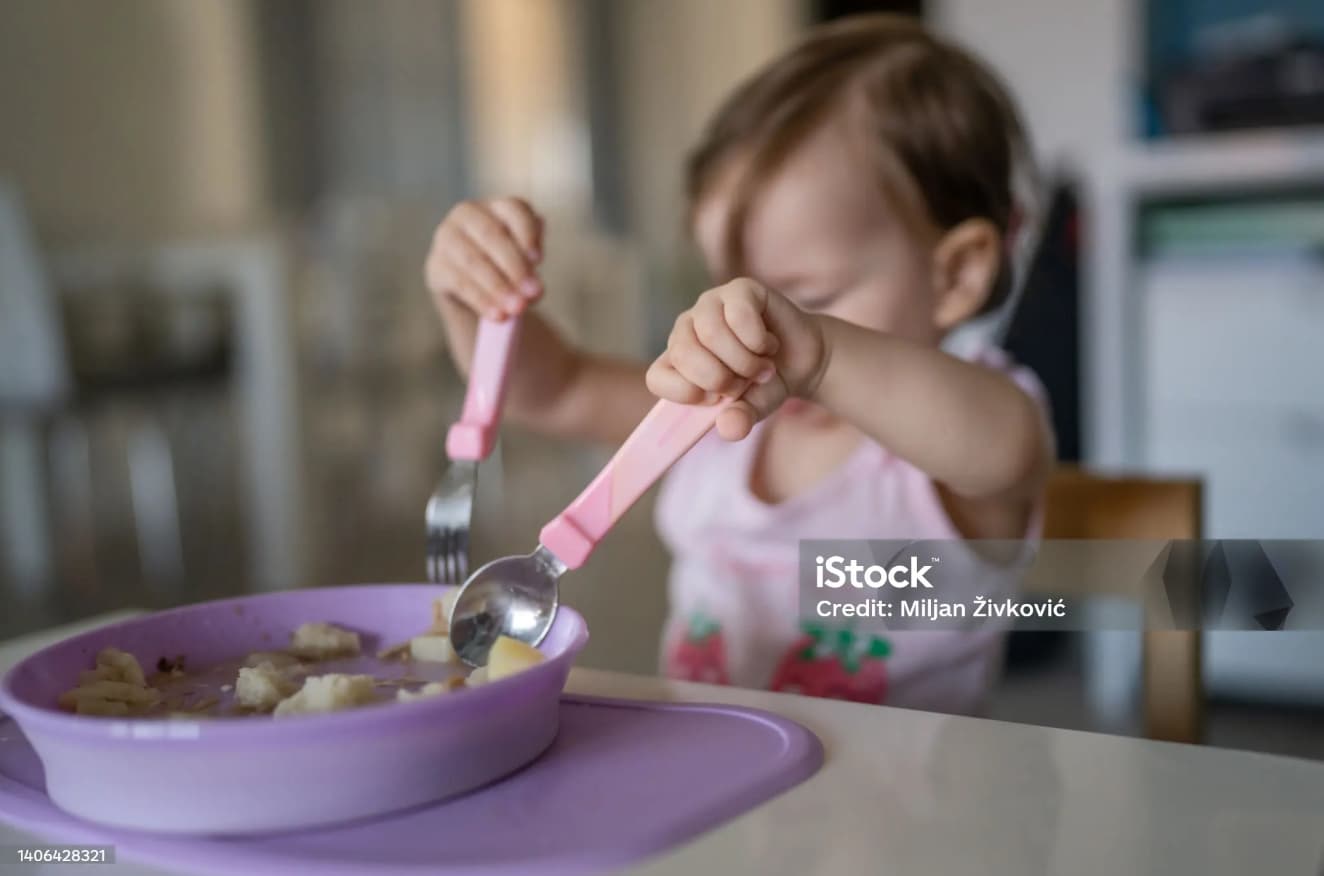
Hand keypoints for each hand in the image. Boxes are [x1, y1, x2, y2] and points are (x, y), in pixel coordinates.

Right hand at [424, 197, 544, 320]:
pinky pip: (459, 282)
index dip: (527, 233)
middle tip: (532, 293)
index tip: (539, 260)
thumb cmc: (506, 271)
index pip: (514, 209)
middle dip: (514, 266)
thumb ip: (531, 273)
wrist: (476, 294)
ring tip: (517, 308)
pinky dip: (480, 300)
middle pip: (491, 234)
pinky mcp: (435, 265)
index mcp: (497, 207)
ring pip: (473, 259)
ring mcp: (446, 237)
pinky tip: (497, 315)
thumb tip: (534, 291)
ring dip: (497, 286)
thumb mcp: (524, 266)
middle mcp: (467, 214)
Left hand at [646, 278, 827, 439]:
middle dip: (720, 378)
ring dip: (745, 361)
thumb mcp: (751, 410)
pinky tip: (768, 344)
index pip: (656, 377)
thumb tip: (728, 427)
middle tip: (743, 383)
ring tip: (760, 368)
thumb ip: (737, 420)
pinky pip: (739, 315)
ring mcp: (710, 305)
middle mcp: (686, 329)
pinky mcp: (738, 289)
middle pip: (683, 353)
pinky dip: (759, 341)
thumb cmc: (765, 385)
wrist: (802, 360)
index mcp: (677, 361)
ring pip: (711, 333)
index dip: (687, 392)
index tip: (715, 400)